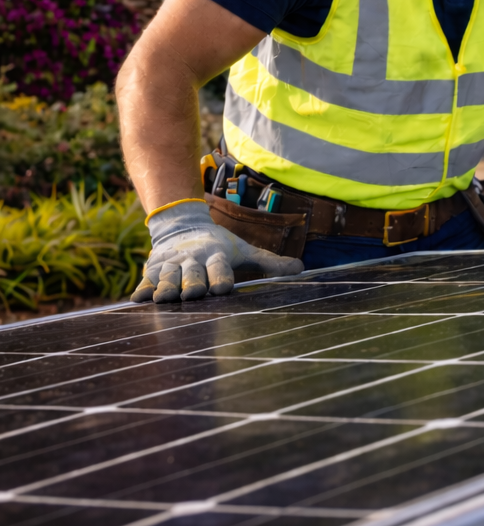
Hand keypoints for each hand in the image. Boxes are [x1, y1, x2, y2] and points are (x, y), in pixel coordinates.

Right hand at [131, 201, 303, 303]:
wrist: (182, 226)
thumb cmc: (219, 245)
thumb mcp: (244, 250)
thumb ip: (270, 262)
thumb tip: (302, 269)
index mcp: (216, 256)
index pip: (220, 268)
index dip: (220, 277)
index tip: (221, 288)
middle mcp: (192, 260)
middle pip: (192, 275)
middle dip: (193, 284)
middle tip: (194, 293)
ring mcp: (170, 265)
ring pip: (167, 278)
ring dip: (167, 288)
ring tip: (167, 298)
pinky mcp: (151, 271)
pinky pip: (145, 283)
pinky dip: (142, 291)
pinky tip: (139, 300)